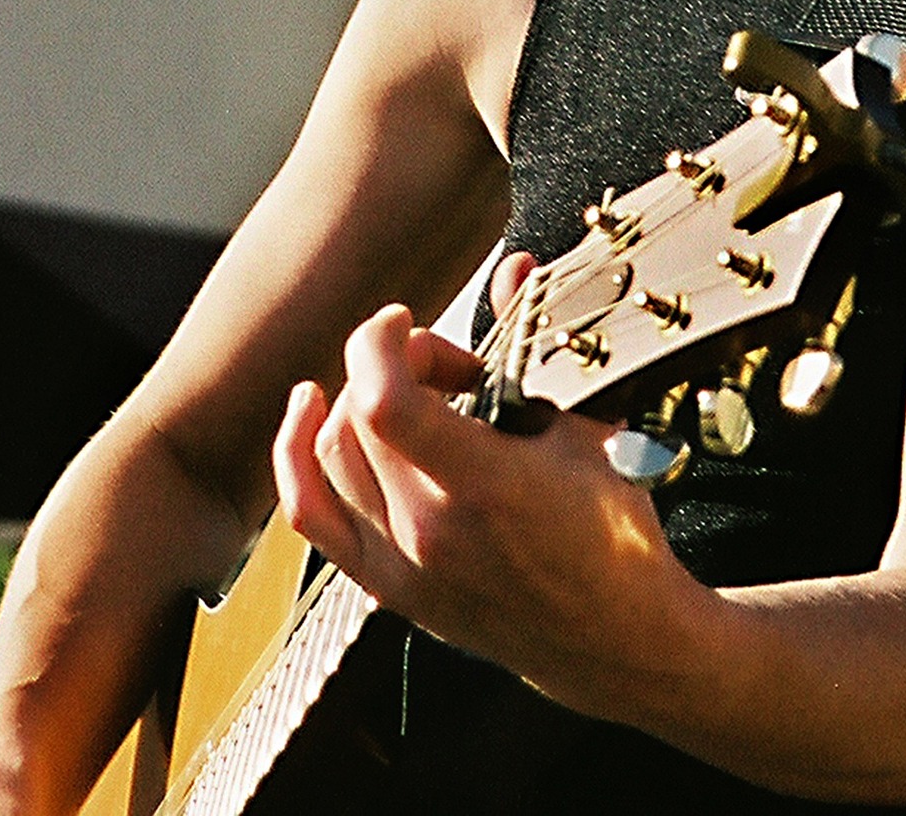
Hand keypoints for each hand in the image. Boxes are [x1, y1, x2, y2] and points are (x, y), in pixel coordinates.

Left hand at [270, 259, 701, 714]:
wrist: (610, 636)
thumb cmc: (610, 535)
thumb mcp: (588, 424)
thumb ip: (538, 340)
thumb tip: (517, 269)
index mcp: (483, 489)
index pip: (386, 401)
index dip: (381, 341)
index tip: (404, 320)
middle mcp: (426, 532)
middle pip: (358, 414)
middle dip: (393, 364)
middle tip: (446, 366)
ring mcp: (399, 565)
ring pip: (329, 453)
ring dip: (359, 400)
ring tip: (414, 393)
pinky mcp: (385, 585)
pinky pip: (310, 511)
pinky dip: (296, 454)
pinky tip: (308, 410)